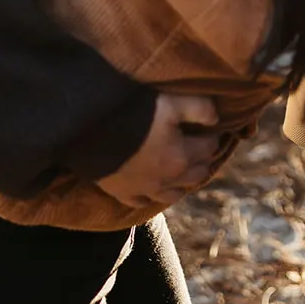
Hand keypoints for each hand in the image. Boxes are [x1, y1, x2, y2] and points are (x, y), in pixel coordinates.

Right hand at [94, 92, 220, 211]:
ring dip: (183, 181)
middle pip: (197, 174)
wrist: (88, 130)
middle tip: (202, 146)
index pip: (210, 148)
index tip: (213, 128)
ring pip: (175, 194)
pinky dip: (156, 194)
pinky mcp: (124, 194)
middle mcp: (167, 180)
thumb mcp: (171, 101)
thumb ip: (199, 108)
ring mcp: (145, 190)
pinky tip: (156, 185)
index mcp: (181, 157)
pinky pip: (146, 202)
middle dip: (203, 160)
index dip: (214, 136)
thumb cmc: (133, 111)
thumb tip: (216, 120)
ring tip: (183, 167)